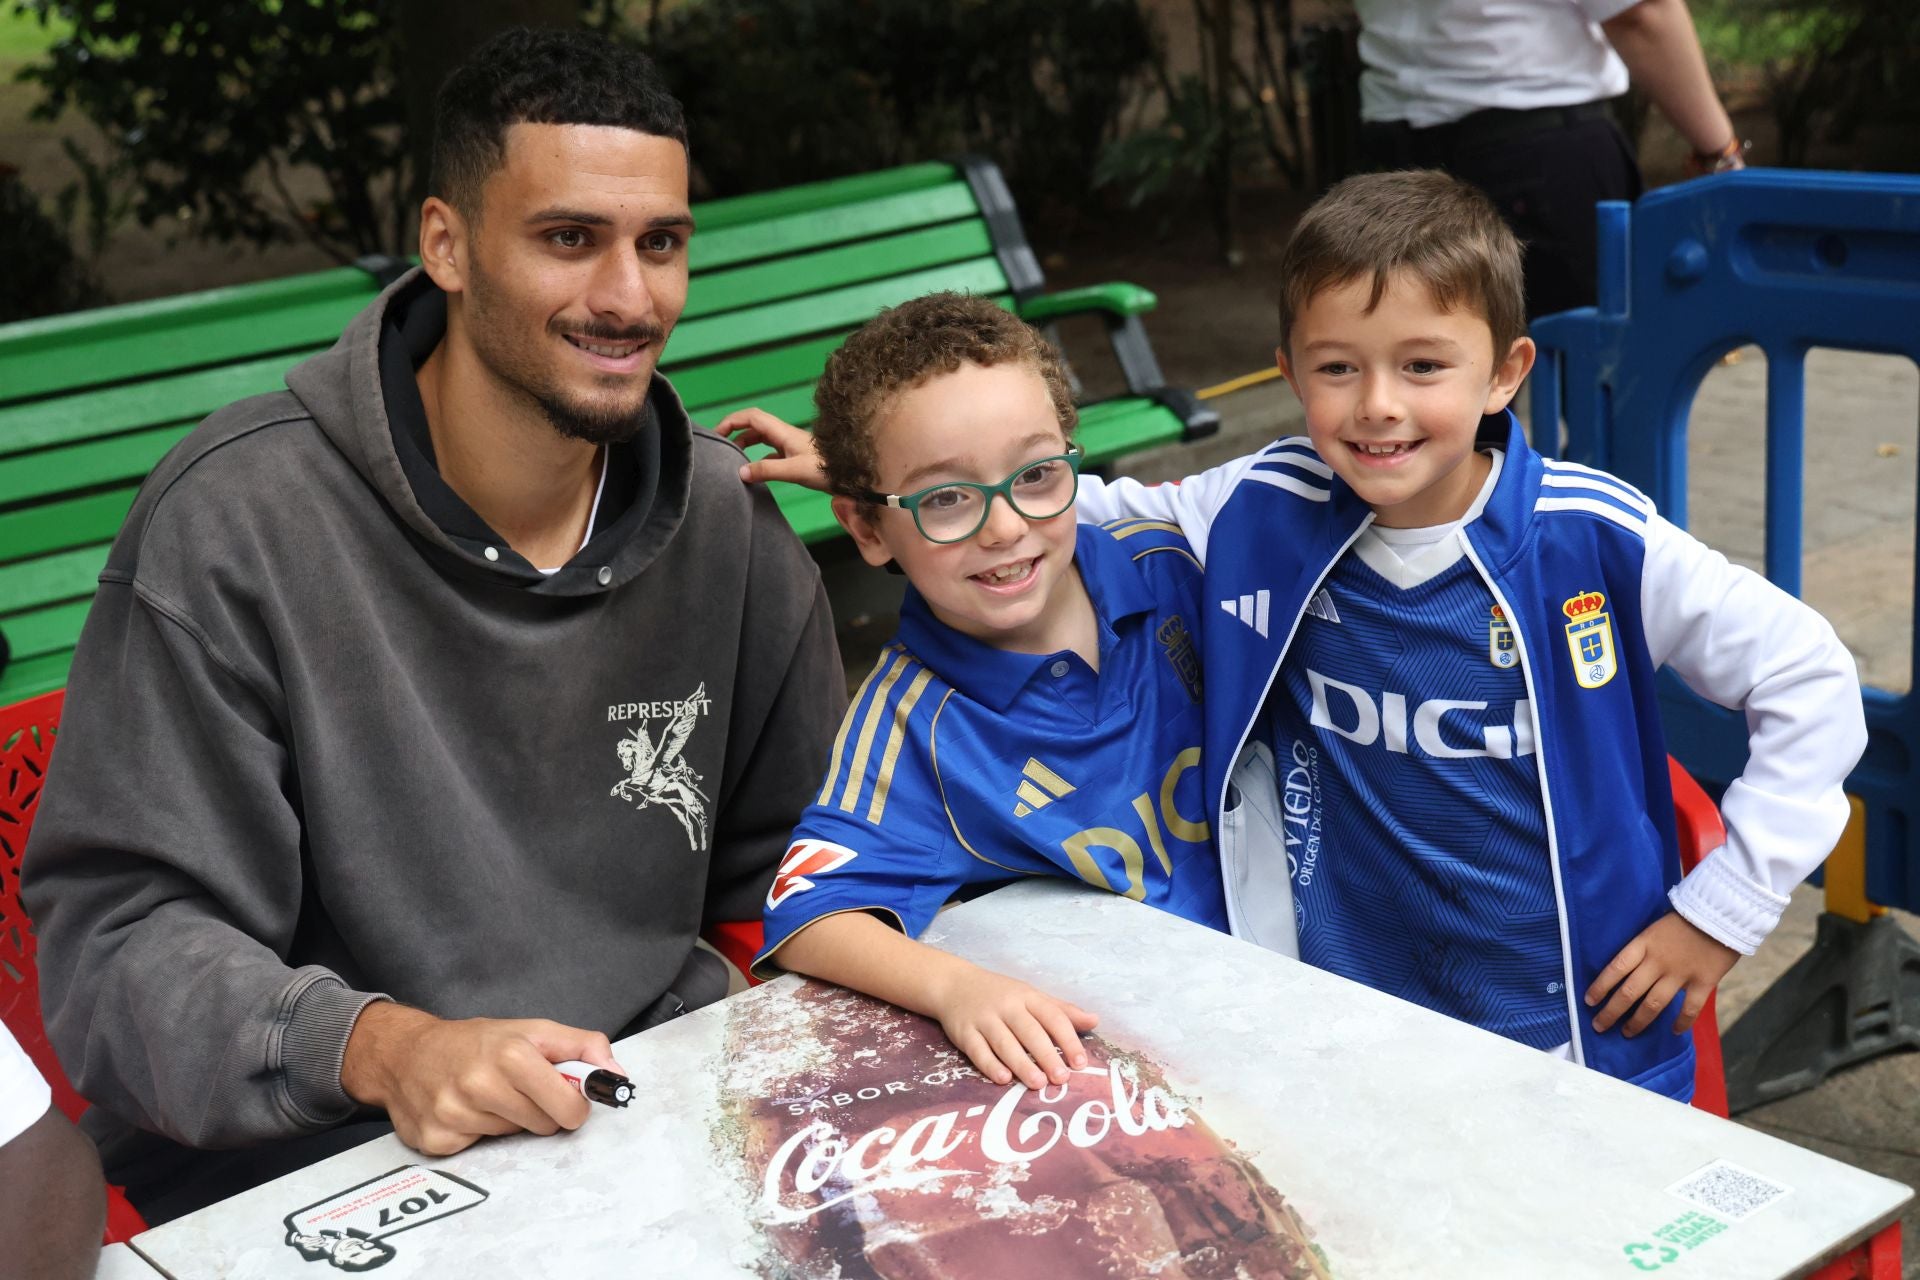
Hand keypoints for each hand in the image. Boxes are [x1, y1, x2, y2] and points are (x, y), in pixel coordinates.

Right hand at [340, 1003, 625, 1155]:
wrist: (406, 1053)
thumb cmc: (476, 1042)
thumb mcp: (533, 1030)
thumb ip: (582, 1047)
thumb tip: (617, 1076)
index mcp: (511, 1054)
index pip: (568, 1106)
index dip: (573, 1104)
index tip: (566, 1097)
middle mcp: (479, 1084)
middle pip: (543, 1126)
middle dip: (540, 1112)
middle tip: (519, 1091)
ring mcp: (454, 1114)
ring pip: (512, 1138)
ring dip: (508, 1122)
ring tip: (488, 1096)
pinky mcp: (436, 1140)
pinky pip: (479, 1150)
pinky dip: (478, 1135)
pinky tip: (466, 1112)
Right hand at [718, 407, 828, 489]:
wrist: (851, 475)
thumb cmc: (827, 469)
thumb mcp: (794, 470)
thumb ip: (767, 470)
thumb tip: (740, 472)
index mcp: (782, 432)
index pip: (751, 417)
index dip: (731, 421)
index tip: (716, 433)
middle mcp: (784, 434)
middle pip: (753, 424)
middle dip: (734, 430)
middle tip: (719, 444)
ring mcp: (790, 444)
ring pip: (761, 438)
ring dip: (745, 443)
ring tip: (732, 457)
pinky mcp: (794, 456)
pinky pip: (770, 451)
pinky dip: (758, 456)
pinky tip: (754, 470)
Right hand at [927, 964, 1098, 1089]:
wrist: (954, 984)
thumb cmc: (1001, 994)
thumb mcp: (1032, 996)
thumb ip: (1062, 1010)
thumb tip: (1095, 1021)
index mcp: (1027, 996)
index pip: (1052, 1016)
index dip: (1068, 1039)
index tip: (1080, 1063)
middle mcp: (1006, 1006)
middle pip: (1029, 1031)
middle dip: (1046, 1055)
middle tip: (1061, 1078)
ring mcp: (984, 1019)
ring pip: (1004, 1043)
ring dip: (1022, 1064)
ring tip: (1038, 1083)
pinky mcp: (964, 1032)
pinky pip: (978, 1050)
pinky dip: (990, 1065)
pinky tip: (1004, 1079)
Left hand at [1585, 911, 1737, 1037]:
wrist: (1722, 912)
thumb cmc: (1686, 919)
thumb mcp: (1655, 928)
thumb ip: (1644, 948)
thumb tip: (1627, 970)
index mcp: (1644, 944)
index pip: (1615, 968)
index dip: (1600, 986)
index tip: (1589, 1001)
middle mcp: (1657, 961)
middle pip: (1629, 991)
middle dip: (1611, 1012)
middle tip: (1599, 1026)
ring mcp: (1680, 973)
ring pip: (1653, 1004)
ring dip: (1638, 1021)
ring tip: (1627, 1032)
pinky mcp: (1703, 982)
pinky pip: (1690, 1008)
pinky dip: (1681, 1022)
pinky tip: (1673, 1031)